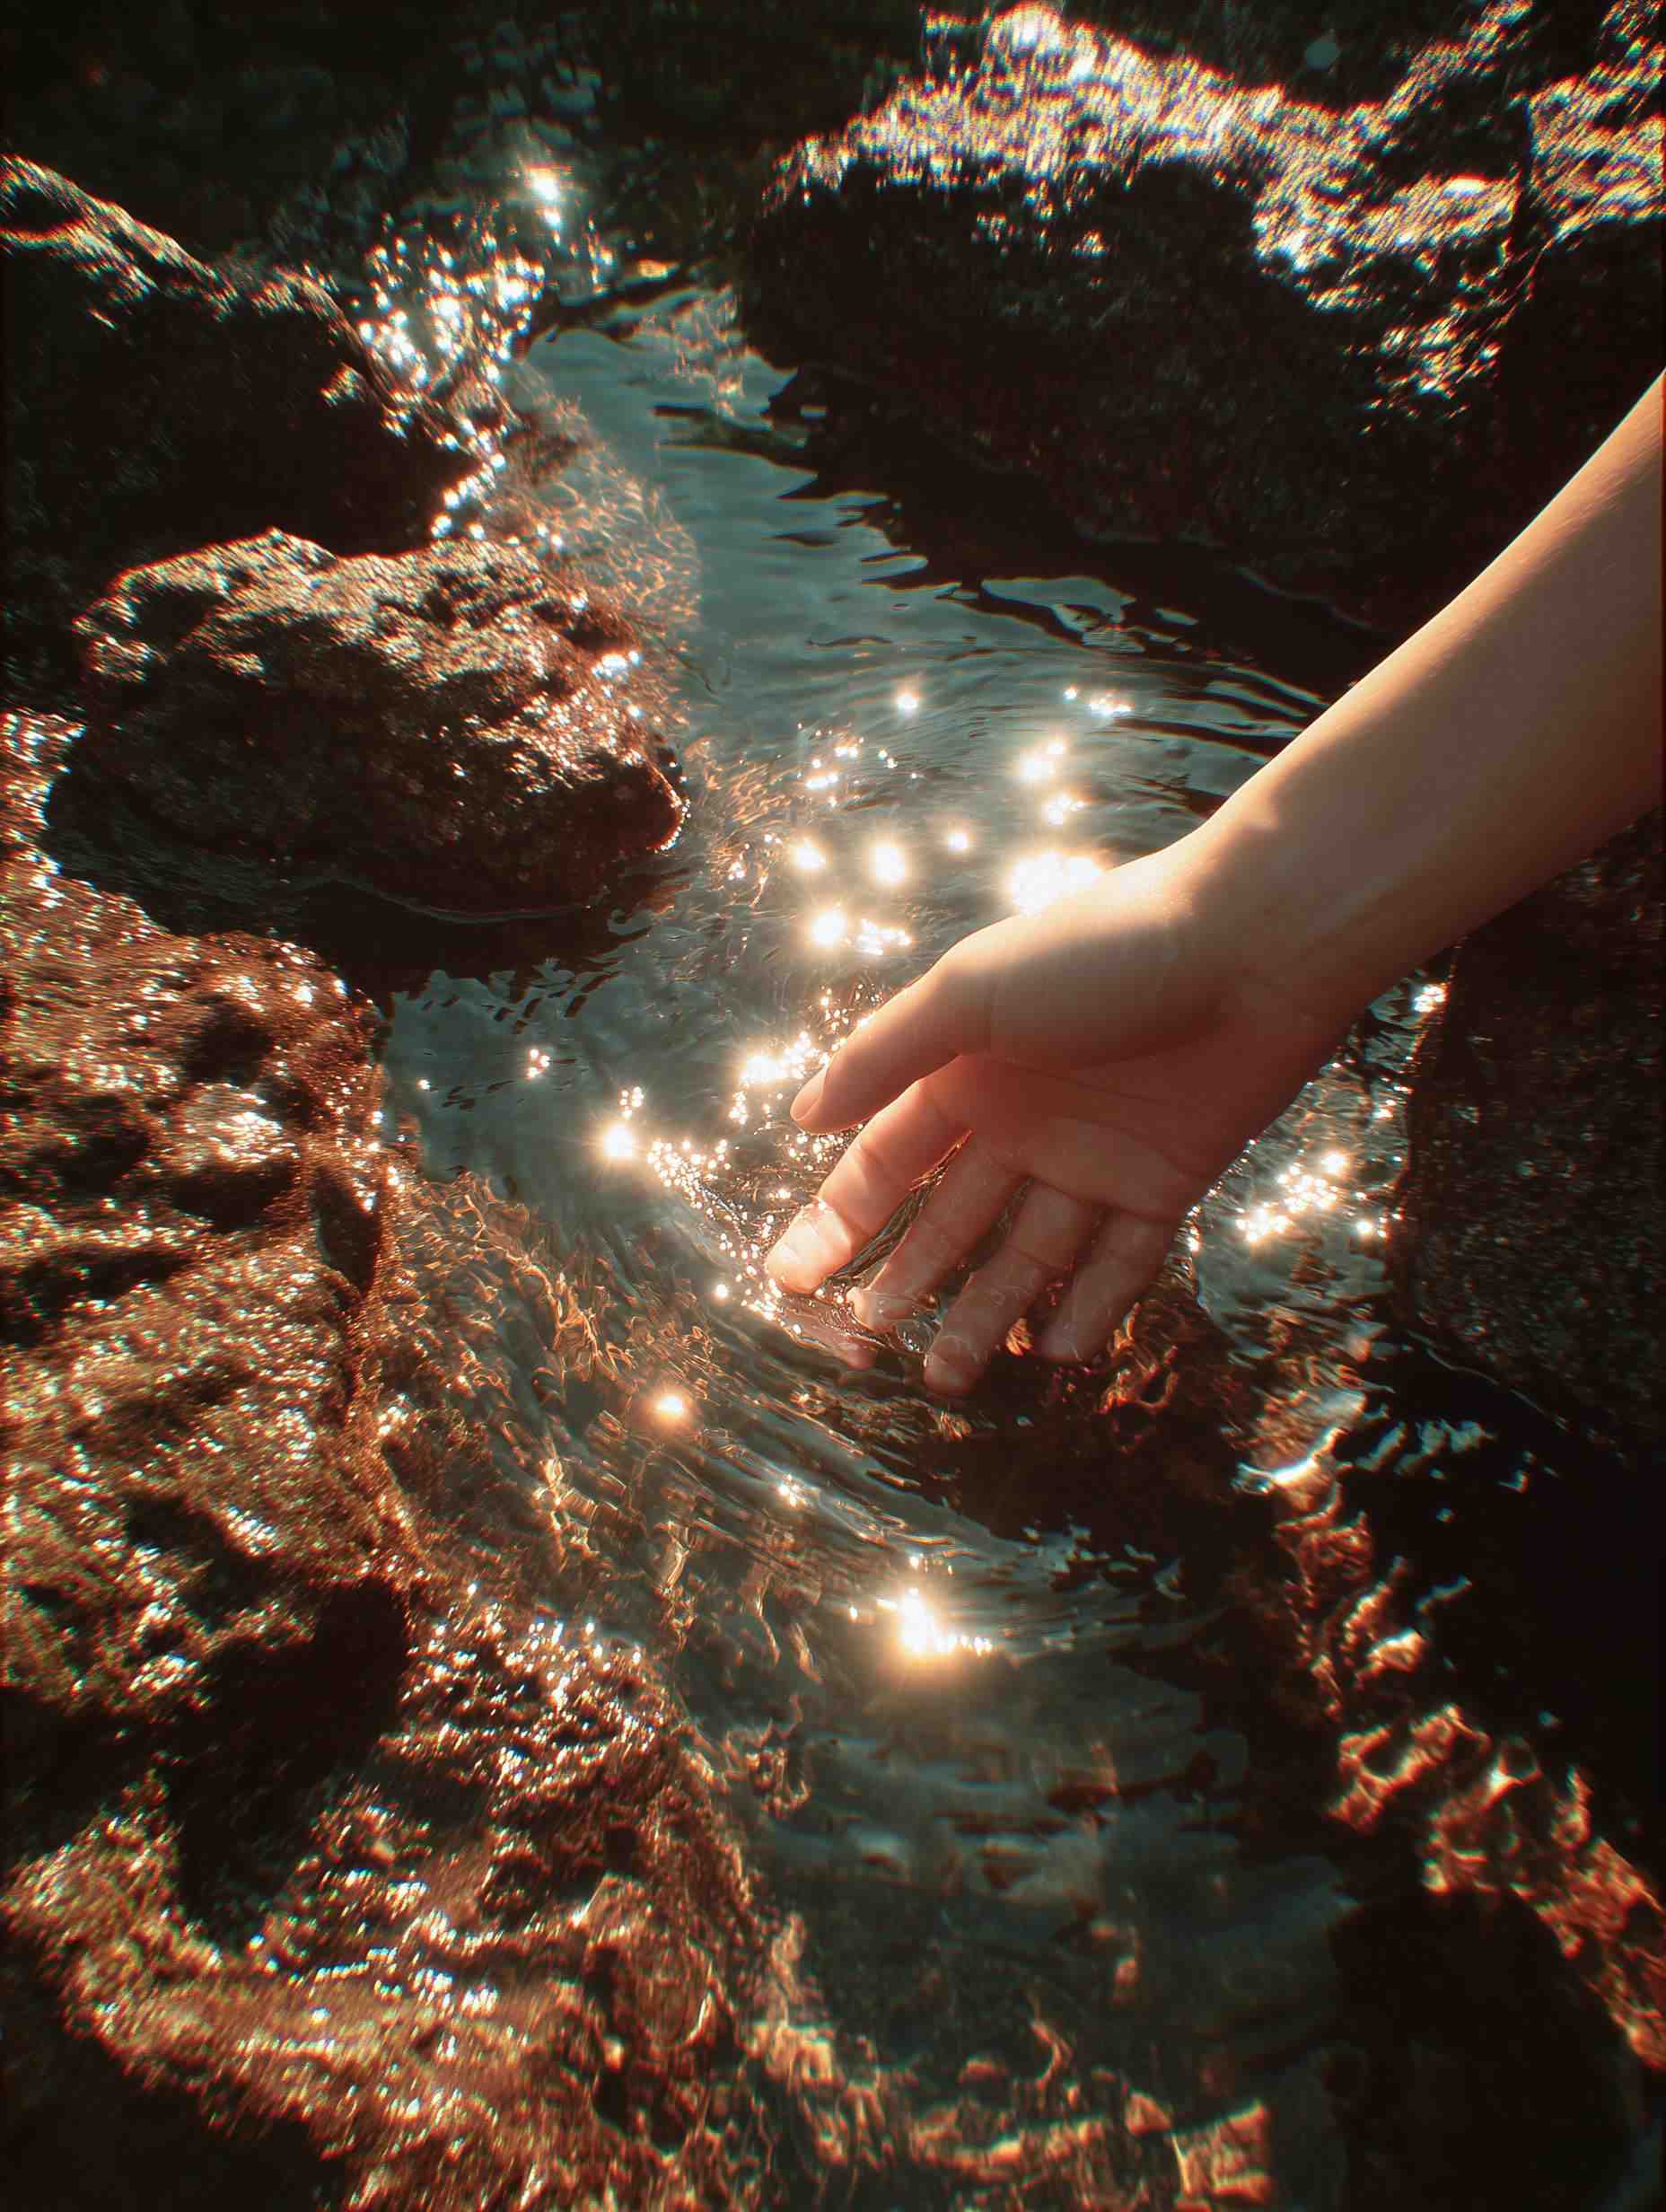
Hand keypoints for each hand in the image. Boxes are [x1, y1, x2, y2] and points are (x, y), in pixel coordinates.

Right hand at [765, 840, 1342, 1392]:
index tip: (791, 1279)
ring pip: (1028, 1254)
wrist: (1252, 946)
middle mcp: (1024, 1121)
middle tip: (865, 1343)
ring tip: (944, 1378)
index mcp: (969, 1071)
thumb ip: (886, 1054)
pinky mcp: (1166, 1183)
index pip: (888, 1160)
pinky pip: (1119, 1261)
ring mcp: (1094, 1157)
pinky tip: (1051, 1354)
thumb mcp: (973, 990)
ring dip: (986, 1313)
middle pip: (952, 1218)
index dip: (839, 1219)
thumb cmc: (1102, 951)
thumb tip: (803, 1115)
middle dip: (908, 1280)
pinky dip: (1088, 1308)